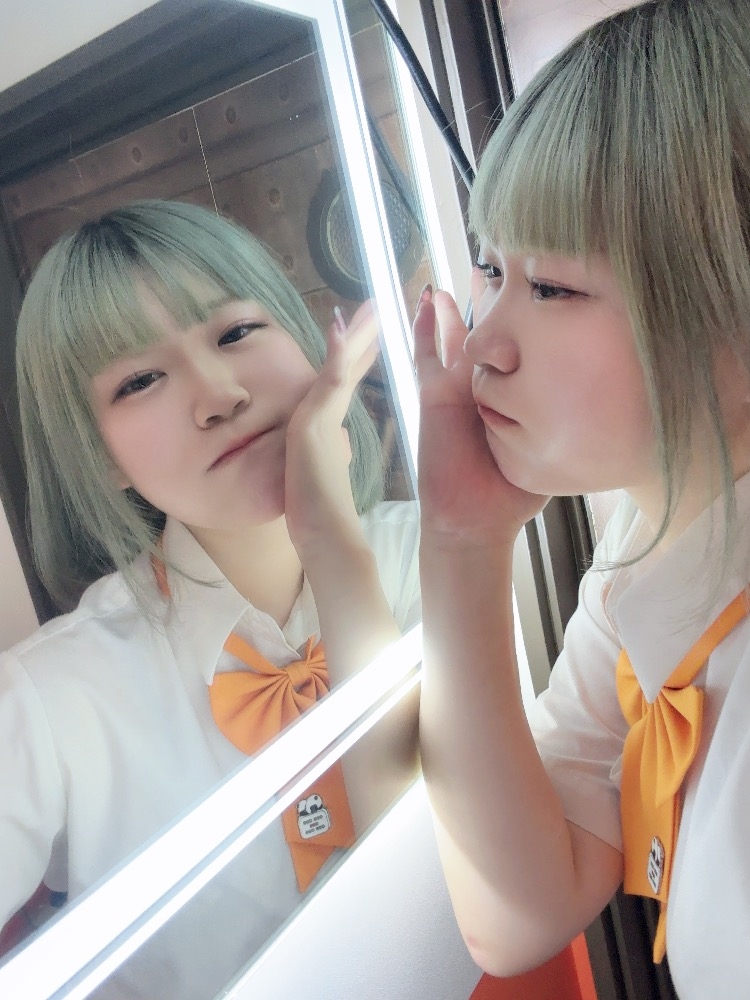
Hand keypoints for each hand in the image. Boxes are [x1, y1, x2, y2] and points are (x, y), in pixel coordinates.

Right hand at [284, 300, 378, 551]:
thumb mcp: (329, 474)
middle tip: (373, 304)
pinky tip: (341, 333)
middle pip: (340, 368)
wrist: (320, 536)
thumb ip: (333, 453)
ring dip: (351, 337)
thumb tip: (341, 444)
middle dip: (356, 336)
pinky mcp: (310, 428)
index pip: (345, 382)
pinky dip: (335, 357)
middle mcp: (317, 418)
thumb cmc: (322, 514)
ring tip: (369, 309)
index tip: (369, 330)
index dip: (356, 354)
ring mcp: (312, 420)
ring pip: (336, 369)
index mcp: (326, 426)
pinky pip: (328, 385)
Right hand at [414, 284, 547, 545]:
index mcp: (514, 396)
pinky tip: (430, 298)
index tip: (550, 287)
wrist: (474, 518)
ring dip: (463, 306)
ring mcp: (458, 387)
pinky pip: (425, 354)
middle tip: (509, 265)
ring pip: (460, 336)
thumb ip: (564, 424)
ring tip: (471, 271)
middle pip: (493, 335)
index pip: (524, 350)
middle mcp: (486, 387)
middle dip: (499, 303)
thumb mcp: (547, 447)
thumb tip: (610, 400)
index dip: (533, 320)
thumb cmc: (512, 491)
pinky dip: (424, 327)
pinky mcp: (433, 393)